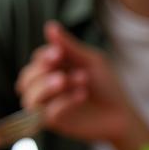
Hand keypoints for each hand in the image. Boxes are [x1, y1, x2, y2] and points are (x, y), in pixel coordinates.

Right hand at [15, 21, 148, 149]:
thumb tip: (49, 25)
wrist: (121, 114)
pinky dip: (63, 102)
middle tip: (64, 71)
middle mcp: (47, 88)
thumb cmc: (107, 86)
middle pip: (27, 78)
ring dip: (48, 87)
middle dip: (42, 72)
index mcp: (54, 70)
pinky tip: (82, 95)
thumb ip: (69, 46)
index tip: (59, 53)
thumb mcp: (90, 62)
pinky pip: (46, 113)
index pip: (37, 60)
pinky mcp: (55, 123)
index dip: (44, 56)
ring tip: (73, 81)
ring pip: (30, 97)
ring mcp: (49, 107)